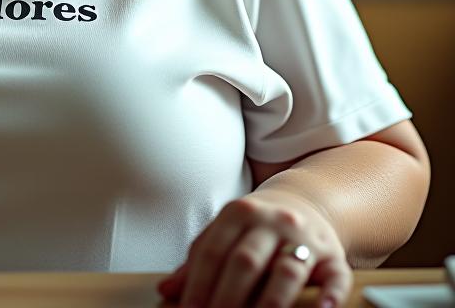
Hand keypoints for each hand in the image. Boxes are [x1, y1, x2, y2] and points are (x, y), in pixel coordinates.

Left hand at [155, 190, 351, 307]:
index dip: (199, 283)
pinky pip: (335, 277)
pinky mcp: (334, 256)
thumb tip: (165, 291)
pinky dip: (329, 296)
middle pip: (246, 261)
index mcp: (238, 213)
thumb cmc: (256, 227)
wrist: (305, 203)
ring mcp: (306, 237)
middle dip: (228, 296)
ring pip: (287, 270)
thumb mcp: (225, 231)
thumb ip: (199, 259)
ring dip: (271, 302)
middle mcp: (272, 221)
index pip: (214, 250)